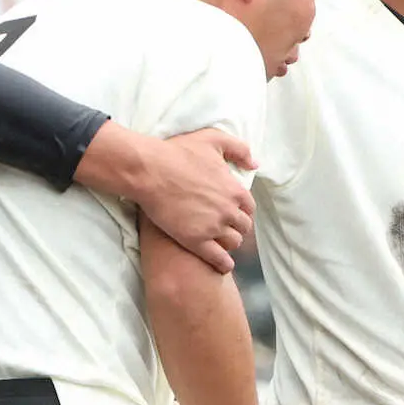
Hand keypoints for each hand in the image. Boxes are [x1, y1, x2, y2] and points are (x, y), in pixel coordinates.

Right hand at [134, 130, 257, 274]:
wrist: (149, 171)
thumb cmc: (177, 153)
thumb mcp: (212, 139)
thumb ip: (238, 149)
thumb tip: (254, 164)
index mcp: (235, 190)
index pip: (249, 208)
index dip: (241, 210)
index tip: (232, 212)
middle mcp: (228, 211)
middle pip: (243, 227)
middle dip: (236, 227)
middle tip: (225, 228)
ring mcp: (213, 228)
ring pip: (233, 244)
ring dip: (229, 244)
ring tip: (220, 243)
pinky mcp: (195, 241)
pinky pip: (219, 260)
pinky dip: (223, 264)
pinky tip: (222, 264)